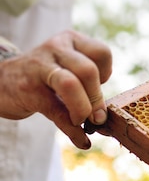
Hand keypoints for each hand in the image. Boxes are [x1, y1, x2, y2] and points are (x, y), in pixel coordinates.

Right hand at [0, 30, 111, 148]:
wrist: (0, 81)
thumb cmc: (45, 77)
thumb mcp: (67, 68)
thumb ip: (88, 85)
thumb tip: (106, 119)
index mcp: (71, 40)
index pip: (102, 52)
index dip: (106, 72)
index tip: (98, 85)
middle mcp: (56, 48)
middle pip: (88, 71)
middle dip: (97, 98)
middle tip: (99, 117)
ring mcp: (40, 68)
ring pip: (71, 85)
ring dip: (85, 110)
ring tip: (87, 123)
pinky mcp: (29, 91)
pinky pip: (57, 112)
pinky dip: (73, 130)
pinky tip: (82, 140)